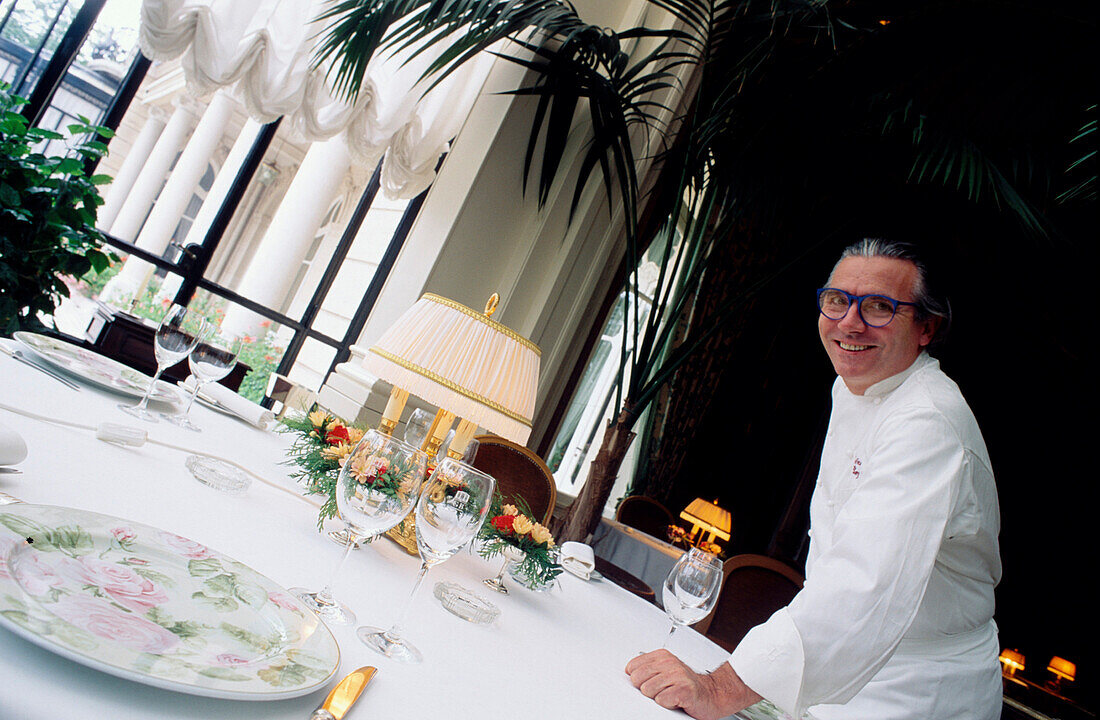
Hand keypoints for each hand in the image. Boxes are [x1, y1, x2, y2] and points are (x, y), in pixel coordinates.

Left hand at [625, 650, 760, 719]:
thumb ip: (649, 670)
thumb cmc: (688, 685)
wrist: (713, 694)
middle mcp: (669, 663)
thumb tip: (629, 675)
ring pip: (648, 690)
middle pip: (637, 680)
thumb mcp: (666, 671)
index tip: (647, 683)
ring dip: (658, 697)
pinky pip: (661, 700)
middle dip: (646, 689)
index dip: (637, 680)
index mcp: (663, 656)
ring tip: (670, 695)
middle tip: (661, 691)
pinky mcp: (684, 690)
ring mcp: (677, 676)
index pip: (633, 667)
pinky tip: (676, 700)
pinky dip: (667, 704)